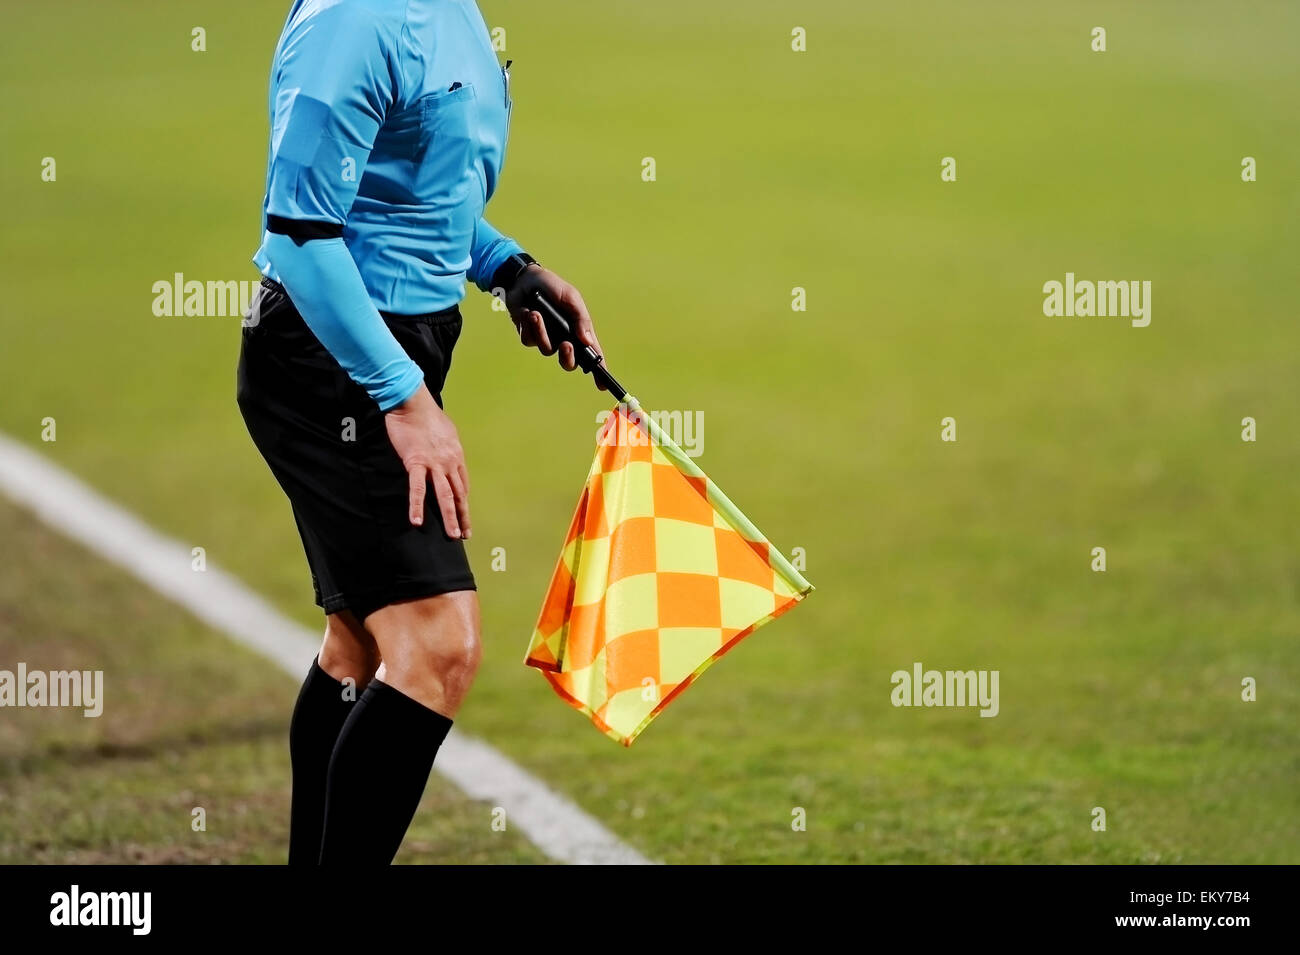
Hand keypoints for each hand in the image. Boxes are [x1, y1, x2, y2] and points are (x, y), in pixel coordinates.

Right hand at [383, 385, 470, 538]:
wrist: (413, 402)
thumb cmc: (427, 414)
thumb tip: (446, 454)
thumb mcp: (446, 432)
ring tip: (453, 535)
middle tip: (465, 534)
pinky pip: (417, 489)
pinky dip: (417, 506)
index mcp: (456, 456)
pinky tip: (416, 521)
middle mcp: (450, 462)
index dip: (464, 502)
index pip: (463, 484)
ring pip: (445, 496)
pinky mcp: (416, 463)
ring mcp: (434, 464)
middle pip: (459, 494)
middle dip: (463, 516)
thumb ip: (447, 447)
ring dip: (450, 517)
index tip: (465, 515)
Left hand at [505, 266, 607, 387]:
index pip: (592, 354)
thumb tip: (587, 341)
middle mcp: (563, 338)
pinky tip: (527, 312)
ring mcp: (546, 338)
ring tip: (536, 314)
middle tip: (565, 344)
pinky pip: (530, 341)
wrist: (524, 279)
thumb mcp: (571, 298)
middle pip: (569, 363)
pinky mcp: (529, 336)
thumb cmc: (552, 286)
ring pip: (546, 349)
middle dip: (568, 357)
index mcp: (578, 330)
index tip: (602, 385)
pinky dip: (529, 326)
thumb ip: (581, 318)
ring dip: (542, 332)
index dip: (599, 371)